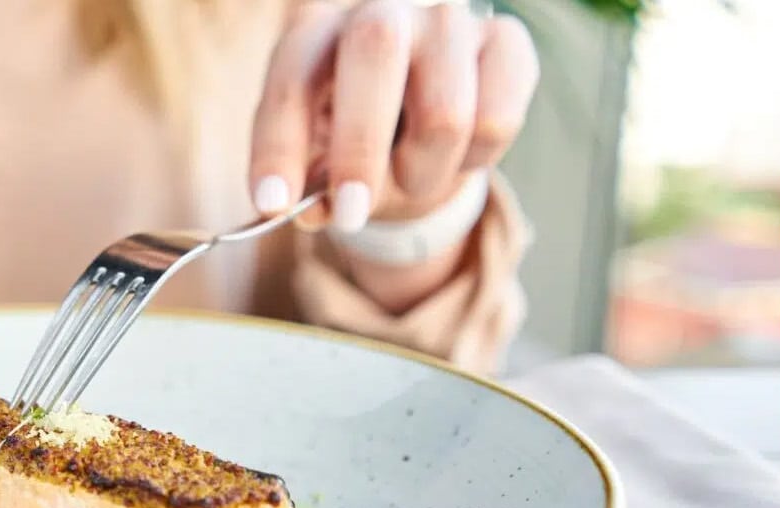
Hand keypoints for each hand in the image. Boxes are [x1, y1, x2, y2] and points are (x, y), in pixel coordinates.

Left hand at [249, 0, 537, 232]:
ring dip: (422, 175)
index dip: (279, 145)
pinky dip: (474, 162)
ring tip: (412, 180)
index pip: (293, 78)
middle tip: (350, 215)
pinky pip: (496, 121)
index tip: (274, 205)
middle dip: (358, 148)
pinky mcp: (505, 42)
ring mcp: (448, 22)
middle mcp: (382, 12)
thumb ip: (312, 188)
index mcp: (318, 35)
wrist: (428, 121)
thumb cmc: (359, 141)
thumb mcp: (323, 166)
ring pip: (444, 115)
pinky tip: (458, 153)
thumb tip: (313, 211)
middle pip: (375, 53)